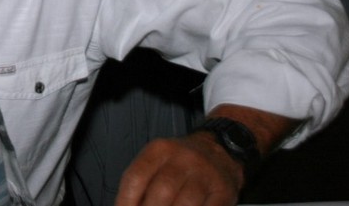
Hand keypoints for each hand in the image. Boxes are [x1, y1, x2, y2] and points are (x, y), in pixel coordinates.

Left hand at [114, 133, 242, 205]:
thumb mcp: (158, 161)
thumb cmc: (182, 162)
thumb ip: (141, 183)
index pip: (136, 177)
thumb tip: (125, 205)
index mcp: (159, 150)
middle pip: (161, 192)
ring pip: (185, 204)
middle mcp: (182, 158)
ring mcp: (205, 174)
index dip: (126, 201)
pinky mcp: (223, 190)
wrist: (220, 149)